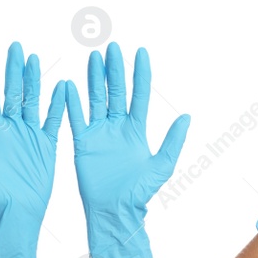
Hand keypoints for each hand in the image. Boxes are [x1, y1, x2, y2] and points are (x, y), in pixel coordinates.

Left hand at [0, 43, 64, 257]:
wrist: (17, 211)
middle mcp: (12, 129)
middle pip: (14, 92)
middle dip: (14, 70)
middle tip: (16, 47)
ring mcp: (31, 135)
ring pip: (33, 101)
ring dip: (34, 81)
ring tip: (34, 59)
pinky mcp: (47, 145)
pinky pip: (54, 119)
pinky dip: (59, 103)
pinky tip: (62, 86)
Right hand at [67, 43, 191, 257]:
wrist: (115, 209)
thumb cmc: (140, 192)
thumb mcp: (162, 164)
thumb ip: (173, 140)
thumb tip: (187, 117)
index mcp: (138, 129)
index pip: (139, 95)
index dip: (140, 74)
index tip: (140, 53)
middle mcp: (118, 127)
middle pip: (116, 91)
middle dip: (115, 70)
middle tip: (113, 48)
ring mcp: (100, 133)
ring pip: (96, 99)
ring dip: (94, 79)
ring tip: (94, 58)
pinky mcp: (83, 142)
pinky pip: (76, 118)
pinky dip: (72, 102)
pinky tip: (69, 85)